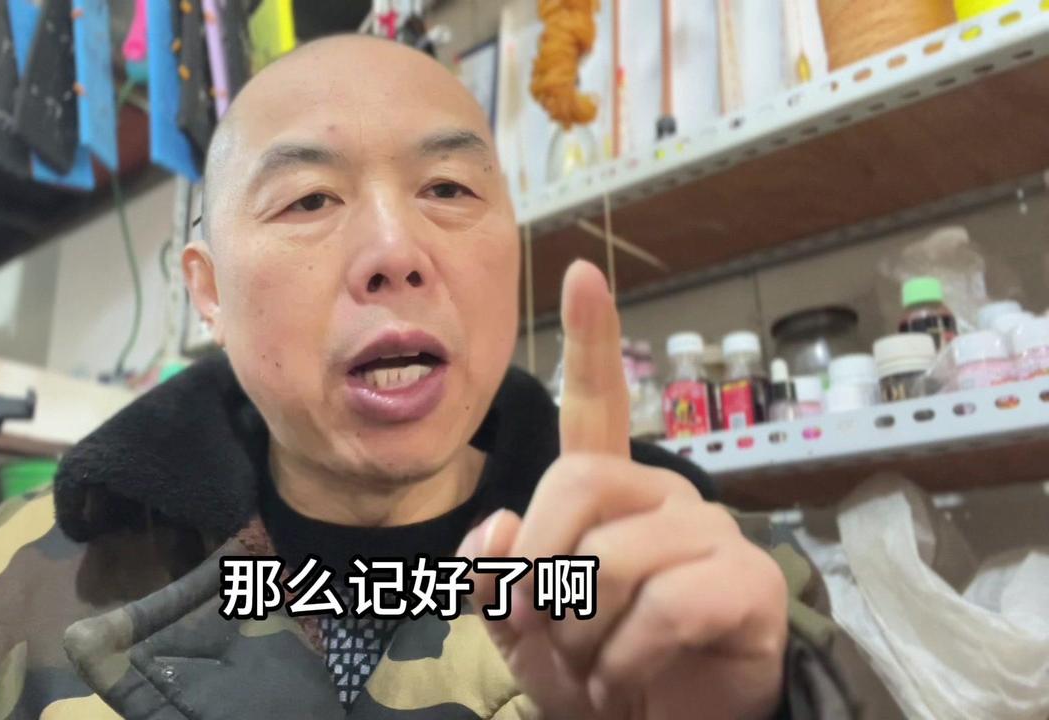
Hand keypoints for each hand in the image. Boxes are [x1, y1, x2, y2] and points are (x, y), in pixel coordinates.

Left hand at [457, 261, 787, 718]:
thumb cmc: (597, 673)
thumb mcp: (522, 632)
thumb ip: (496, 577)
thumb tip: (502, 522)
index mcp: (608, 496)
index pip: (597, 406)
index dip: (591, 340)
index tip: (581, 272)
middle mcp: (664, 497)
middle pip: (575, 483)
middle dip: (538, 567)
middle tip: (544, 626)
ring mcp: (712, 535)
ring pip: (613, 556)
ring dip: (581, 631)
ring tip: (596, 664)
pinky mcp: (750, 584)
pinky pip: (666, 605)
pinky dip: (626, 659)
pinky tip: (632, 675)